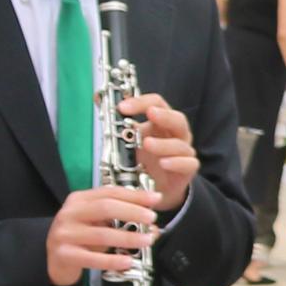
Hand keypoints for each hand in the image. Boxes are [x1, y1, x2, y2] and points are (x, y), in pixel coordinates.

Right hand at [46, 185, 163, 285]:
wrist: (54, 260)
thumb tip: (153, 226)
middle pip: (105, 208)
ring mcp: (64, 234)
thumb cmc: (81, 238)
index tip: (156, 199)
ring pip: (102, 234)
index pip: (110, 193)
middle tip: (152, 218)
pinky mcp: (64, 254)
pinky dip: (112, 260)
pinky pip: (92, 258)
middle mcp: (70, 213)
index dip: (135, 195)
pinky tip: (128, 261)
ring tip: (147, 240)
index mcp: (79, 199)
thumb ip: (122, 219)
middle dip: (133, 212)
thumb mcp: (99, 223)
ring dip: (128, 238)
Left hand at [121, 91, 199, 210]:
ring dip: (164, 143)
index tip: (123, 107)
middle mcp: (175, 134)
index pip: (157, 104)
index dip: (141, 102)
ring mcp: (183, 152)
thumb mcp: (128, 139)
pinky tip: (163, 163)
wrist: (154, 188)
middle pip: (177, 119)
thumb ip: (117, 121)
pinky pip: (188, 163)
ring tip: (147, 144)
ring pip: (180, 144)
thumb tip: (97, 97)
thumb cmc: (144, 160)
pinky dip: (176, 162)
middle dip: (164, 115)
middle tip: (150, 114)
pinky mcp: (187, 169)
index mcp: (161, 123)